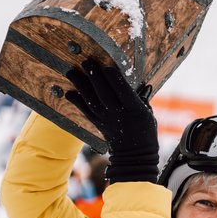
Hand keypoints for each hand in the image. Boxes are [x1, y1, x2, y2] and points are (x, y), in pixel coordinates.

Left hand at [65, 59, 158, 182]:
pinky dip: (76, 102)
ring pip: (92, 101)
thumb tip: (128, 80)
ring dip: (81, 86)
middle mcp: (120, 116)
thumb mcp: (147, 112)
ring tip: (71, 72)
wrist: (135, 155)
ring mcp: (107, 121)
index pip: (124, 93)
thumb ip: (138, 96)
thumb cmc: (145, 130)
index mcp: (136, 110)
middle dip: (95, 77)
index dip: (115, 80)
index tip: (108, 67)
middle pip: (105, 94)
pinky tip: (69, 92)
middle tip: (86, 62)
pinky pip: (86, 112)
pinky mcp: (99, 125)